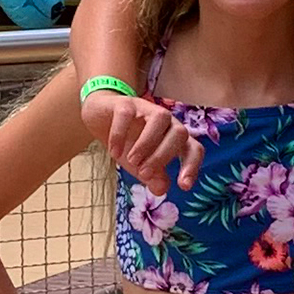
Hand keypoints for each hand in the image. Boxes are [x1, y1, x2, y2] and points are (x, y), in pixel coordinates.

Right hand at [81, 89, 203, 191]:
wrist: (99, 121)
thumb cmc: (128, 144)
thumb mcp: (140, 167)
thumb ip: (153, 178)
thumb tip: (161, 189)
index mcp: (174, 137)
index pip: (194, 149)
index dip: (192, 166)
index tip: (182, 186)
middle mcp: (166, 121)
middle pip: (180, 133)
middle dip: (163, 156)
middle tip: (144, 173)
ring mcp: (147, 109)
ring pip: (160, 118)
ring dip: (147, 143)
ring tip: (132, 161)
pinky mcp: (126, 104)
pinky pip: (127, 115)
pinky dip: (121, 135)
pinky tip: (114, 152)